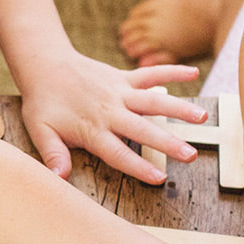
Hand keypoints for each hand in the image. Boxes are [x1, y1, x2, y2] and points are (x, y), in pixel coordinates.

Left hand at [17, 50, 207, 182]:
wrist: (44, 64)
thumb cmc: (43, 103)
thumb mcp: (41, 132)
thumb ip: (53, 155)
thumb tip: (59, 178)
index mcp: (93, 129)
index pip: (118, 152)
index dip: (138, 166)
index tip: (158, 178)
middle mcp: (111, 110)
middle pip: (143, 129)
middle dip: (168, 142)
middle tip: (190, 155)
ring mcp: (120, 92)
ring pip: (154, 100)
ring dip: (179, 107)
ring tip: (202, 117)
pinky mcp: (124, 77)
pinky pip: (151, 73)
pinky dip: (172, 70)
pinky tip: (194, 72)